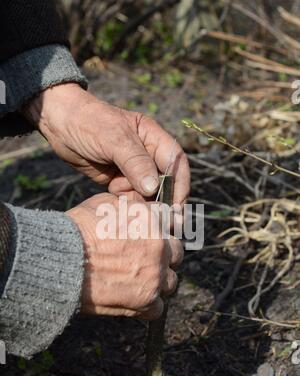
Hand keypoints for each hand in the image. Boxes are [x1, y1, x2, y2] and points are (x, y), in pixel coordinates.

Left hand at [23, 83, 189, 204]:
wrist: (58, 123)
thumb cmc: (88, 122)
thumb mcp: (114, 139)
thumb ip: (135, 163)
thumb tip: (154, 188)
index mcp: (153, 138)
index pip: (176, 163)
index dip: (179, 185)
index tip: (176, 206)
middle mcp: (147, 154)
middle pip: (164, 182)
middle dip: (162, 200)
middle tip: (158, 219)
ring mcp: (132, 169)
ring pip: (147, 193)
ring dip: (140, 202)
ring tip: (125, 201)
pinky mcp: (118, 180)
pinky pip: (129, 197)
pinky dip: (125, 202)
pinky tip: (114, 198)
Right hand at [67, 193, 182, 319]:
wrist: (60, 261)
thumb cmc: (77, 230)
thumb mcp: (104, 204)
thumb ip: (132, 206)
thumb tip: (145, 208)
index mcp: (151, 221)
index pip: (171, 223)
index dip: (162, 229)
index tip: (155, 236)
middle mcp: (159, 247)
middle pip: (177, 252)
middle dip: (164, 255)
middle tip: (146, 259)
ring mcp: (155, 276)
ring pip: (171, 281)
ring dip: (158, 281)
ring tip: (139, 281)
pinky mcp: (146, 301)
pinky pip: (158, 307)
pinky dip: (148, 305)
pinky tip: (134, 299)